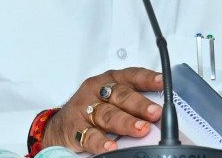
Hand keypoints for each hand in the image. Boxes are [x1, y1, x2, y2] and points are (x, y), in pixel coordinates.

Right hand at [44, 66, 163, 153]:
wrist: (59, 126)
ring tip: (141, 129)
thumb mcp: (111, 99)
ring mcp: (85, 109)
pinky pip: (89, 135)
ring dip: (126, 123)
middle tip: (154, 113)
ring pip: (108, 115)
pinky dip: (101, 141)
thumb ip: (132, 102)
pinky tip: (111, 145)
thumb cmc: (91, 108)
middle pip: (121, 96)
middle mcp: (97, 91)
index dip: (146, 78)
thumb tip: (161, 114)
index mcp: (109, 81)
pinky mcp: (75, 128)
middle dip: (139, 104)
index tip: (162, 82)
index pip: (130, 76)